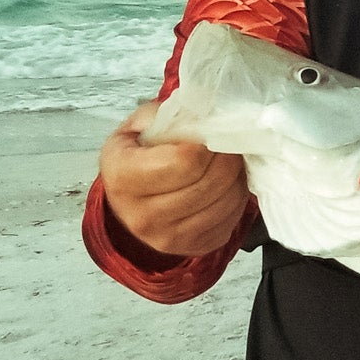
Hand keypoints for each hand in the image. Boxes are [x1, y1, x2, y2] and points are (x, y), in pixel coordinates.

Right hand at [98, 100, 247, 255]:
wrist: (127, 199)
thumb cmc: (136, 155)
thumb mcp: (140, 125)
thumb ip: (168, 115)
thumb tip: (206, 111)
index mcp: (123, 177)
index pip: (186, 160)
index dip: (207, 142)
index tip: (210, 133)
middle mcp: (141, 215)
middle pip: (210, 182)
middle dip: (227, 157)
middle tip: (227, 144)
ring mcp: (166, 238)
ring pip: (226, 202)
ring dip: (236, 177)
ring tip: (227, 163)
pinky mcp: (191, 248)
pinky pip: (231, 221)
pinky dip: (236, 199)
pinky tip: (224, 186)